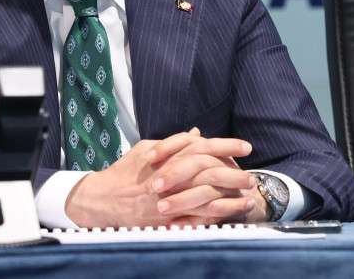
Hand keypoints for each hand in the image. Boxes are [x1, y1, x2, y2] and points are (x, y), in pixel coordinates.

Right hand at [64, 128, 266, 226]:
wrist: (101, 200)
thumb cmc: (125, 172)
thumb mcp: (148, 149)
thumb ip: (174, 142)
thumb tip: (197, 133)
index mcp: (167, 157)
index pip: (204, 147)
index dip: (227, 145)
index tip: (247, 147)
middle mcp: (169, 178)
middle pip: (209, 173)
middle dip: (233, 174)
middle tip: (251, 176)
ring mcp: (168, 200)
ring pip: (206, 198)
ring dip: (229, 199)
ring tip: (247, 198)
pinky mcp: (165, 220)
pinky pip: (195, 220)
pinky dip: (214, 218)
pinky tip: (229, 216)